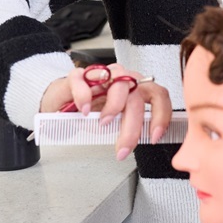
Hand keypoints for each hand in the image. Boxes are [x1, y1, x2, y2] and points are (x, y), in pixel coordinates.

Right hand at [39, 64, 171, 161]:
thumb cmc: (91, 110)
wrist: (62, 101)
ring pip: (119, 84)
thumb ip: (127, 126)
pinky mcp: (78, 76)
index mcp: (136, 88)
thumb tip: (135, 141)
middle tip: (123, 147)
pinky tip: (84, 111)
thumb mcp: (114, 121)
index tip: (154, 136)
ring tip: (104, 124)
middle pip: (137, 97)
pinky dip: (85, 97)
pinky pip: (84, 81)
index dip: (160, 115)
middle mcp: (122, 78)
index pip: (158, 95)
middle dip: (132, 127)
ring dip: (114, 106)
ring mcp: (101, 74)